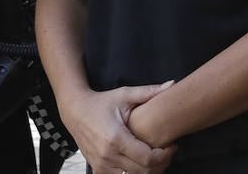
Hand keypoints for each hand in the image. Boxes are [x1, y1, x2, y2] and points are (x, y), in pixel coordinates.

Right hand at [58, 83, 175, 173]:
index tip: (172, 147)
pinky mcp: (97, 169)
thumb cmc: (101, 103)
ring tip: (155, 157)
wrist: (75, 111)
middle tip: (167, 152)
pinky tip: (138, 162)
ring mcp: (101, 164)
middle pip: (143, 171)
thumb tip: (172, 84)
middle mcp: (108, 155)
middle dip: (160, 164)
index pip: (147, 158)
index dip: (165, 156)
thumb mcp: (124, 95)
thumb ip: (149, 92)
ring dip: (147, 171)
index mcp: (116, 138)